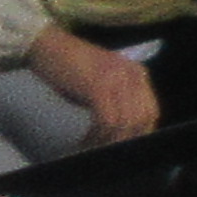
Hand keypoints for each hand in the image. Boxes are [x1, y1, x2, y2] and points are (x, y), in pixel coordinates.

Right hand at [29, 29, 157, 141]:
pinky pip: (107, 119)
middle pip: (141, 119)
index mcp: (137, 73)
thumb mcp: (102, 82)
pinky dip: (97, 134)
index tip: (122, 147)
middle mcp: (133, 74)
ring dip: (108, 141)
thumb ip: (117, 100)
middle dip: (124, 140)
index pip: (150, 111)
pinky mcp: (99, 85)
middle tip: (104, 152)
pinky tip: (84, 141)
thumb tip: (121, 132)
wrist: (46, 44)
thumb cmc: (69, 67)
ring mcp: (117, 79)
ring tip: (91, 149)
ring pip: (125, 122)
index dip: (139, 133)